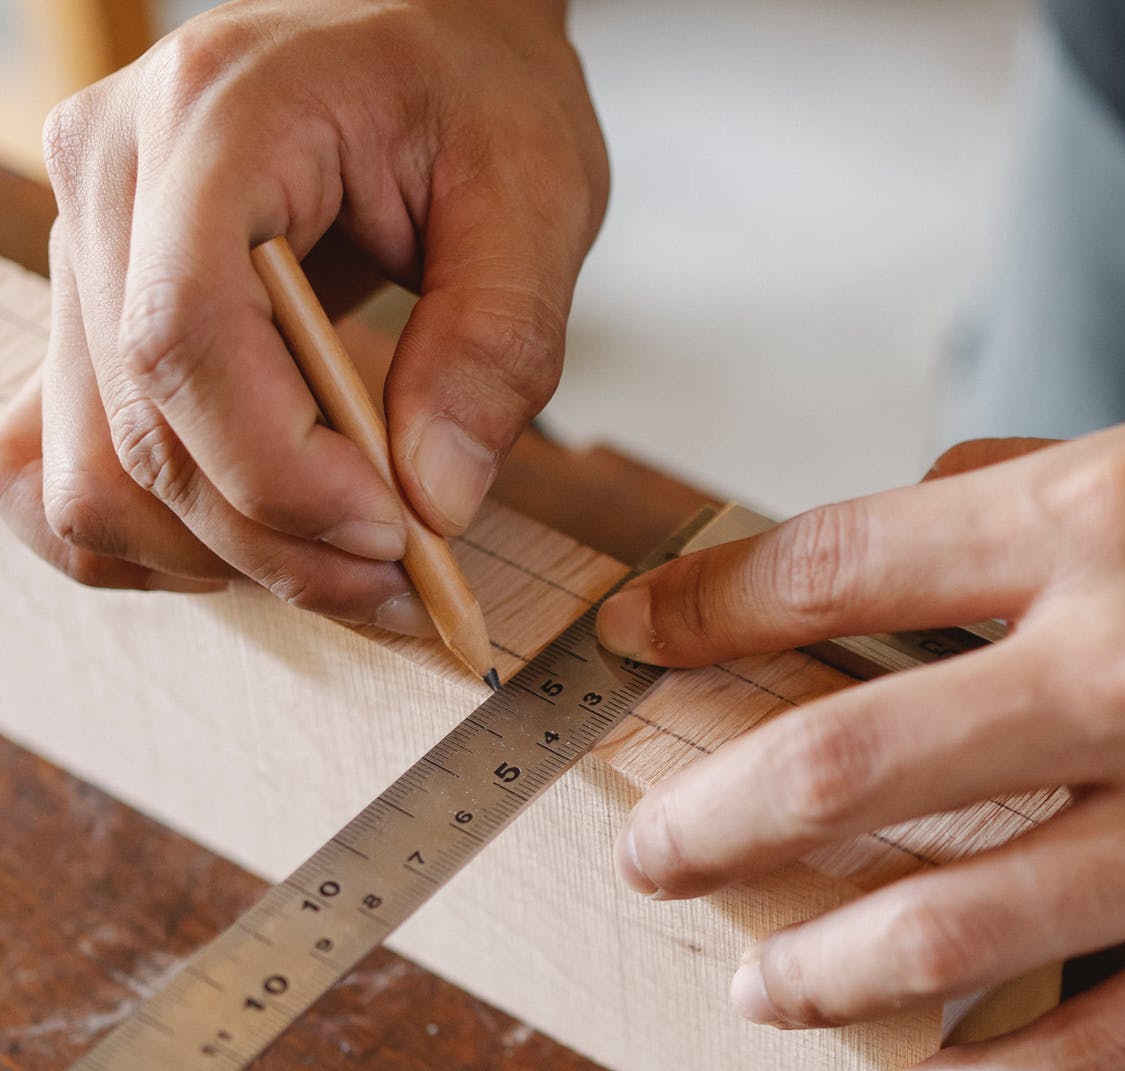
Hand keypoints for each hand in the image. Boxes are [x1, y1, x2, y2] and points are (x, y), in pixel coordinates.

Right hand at [0, 0, 605, 629]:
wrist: (425, 25)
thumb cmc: (478, 88)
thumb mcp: (537, 192)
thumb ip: (497, 343)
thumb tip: (438, 500)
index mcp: (219, 117)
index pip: (187, 335)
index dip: (282, 470)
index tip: (400, 536)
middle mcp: (111, 174)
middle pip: (139, 428)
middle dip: (280, 540)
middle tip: (411, 584)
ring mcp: (84, 241)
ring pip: (88, 469)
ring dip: (222, 554)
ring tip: (356, 566)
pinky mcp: (95, 303)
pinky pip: (61, 461)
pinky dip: (157, 533)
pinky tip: (262, 540)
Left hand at [593, 359, 1124, 1066]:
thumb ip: (1029, 500)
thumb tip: (895, 545)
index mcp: (1109, 518)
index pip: (833, 571)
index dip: (708, 609)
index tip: (651, 637)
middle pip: (843, 768)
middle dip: (707, 815)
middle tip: (647, 847)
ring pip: (945, 927)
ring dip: (814, 962)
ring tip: (756, 977)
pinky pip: (1112, 1038)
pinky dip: (993, 1067)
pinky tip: (917, 1070)